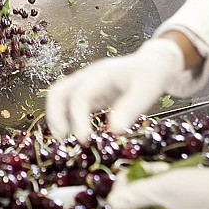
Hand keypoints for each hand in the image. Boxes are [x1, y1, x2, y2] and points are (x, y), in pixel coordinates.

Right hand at [45, 38, 184, 142]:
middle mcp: (87, 77)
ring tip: (66, 143)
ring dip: (57, 120)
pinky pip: (68, 106)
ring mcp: (85, 84)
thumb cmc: (150, 76)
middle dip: (56, 117)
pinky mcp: (87, 94)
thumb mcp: (146, 91)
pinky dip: (66, 121)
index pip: (80, 95)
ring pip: (59, 99)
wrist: (152, 65)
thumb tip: (114, 131)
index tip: (83, 139)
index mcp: (102, 74)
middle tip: (64, 142)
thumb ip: (130, 109)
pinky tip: (75, 138)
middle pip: (58, 92)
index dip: (78, 118)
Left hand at [109, 163, 208, 208]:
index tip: (124, 175)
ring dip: (145, 179)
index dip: (116, 195)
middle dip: (131, 185)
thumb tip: (109, 202)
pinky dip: (157, 179)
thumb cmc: (195, 191)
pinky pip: (158, 191)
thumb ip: (134, 195)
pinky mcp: (177, 202)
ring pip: (144, 195)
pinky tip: (163, 169)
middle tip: (138, 168)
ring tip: (156, 168)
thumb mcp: (162, 189)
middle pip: (130, 205)